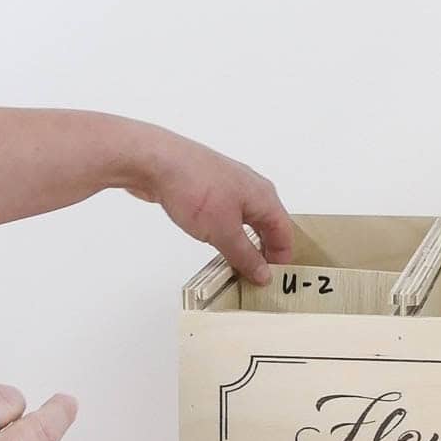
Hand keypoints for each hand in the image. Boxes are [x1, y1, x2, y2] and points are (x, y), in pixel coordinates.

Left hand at [130, 133, 292, 285]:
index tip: (272, 279)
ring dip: (244, 244)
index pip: (285, 233)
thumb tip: (263, 273)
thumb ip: (246, 257)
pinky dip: (227, 233)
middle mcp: (251, 188)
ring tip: (236, 265)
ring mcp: (230, 186)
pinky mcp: (210, 188)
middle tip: (256, 276)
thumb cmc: (193, 185)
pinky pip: (228, 216)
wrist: (156, 161)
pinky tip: (217, 245)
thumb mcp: (224, 232)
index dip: (281, 258)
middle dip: (264, 252)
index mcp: (264, 196)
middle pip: (268, 226)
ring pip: (247, 221)